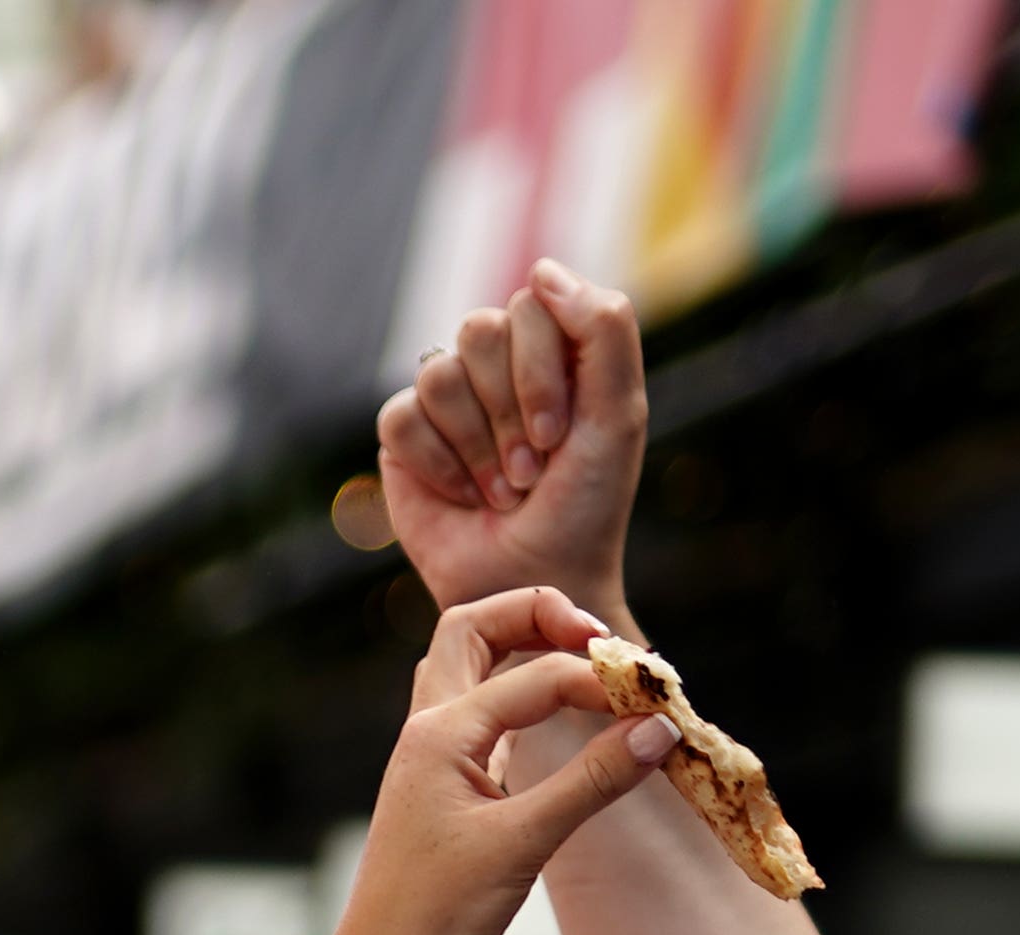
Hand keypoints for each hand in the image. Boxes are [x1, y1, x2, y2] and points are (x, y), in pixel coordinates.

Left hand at [307, 586, 680, 934]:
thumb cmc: (436, 918)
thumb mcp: (523, 843)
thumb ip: (592, 781)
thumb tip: (658, 729)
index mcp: (438, 733)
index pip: (534, 674)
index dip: (600, 679)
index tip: (659, 702)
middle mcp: (429, 734)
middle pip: (474, 631)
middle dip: (536, 616)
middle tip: (598, 639)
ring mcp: (436, 763)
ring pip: (474, 673)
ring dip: (526, 655)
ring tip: (589, 669)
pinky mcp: (452, 796)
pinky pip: (486, 722)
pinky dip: (525, 705)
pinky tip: (564, 725)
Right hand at [375, 262, 644, 619]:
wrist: (535, 580)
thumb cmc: (584, 504)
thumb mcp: (618, 415)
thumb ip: (604, 329)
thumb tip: (541, 269)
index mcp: (552, 344)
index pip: (531, 303)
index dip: (540, 371)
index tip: (558, 436)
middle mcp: (497, 361)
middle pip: (480, 329)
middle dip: (509, 412)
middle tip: (529, 471)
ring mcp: (447, 396)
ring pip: (440, 374)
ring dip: (477, 446)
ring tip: (499, 491)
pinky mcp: (403, 436)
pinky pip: (401, 416)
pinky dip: (438, 463)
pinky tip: (460, 495)